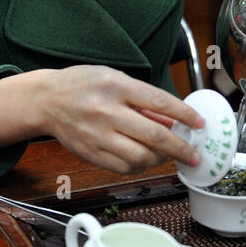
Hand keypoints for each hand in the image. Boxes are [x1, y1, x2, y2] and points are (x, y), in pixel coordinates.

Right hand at [35, 66, 204, 173]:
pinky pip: (123, 167)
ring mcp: (98, 135)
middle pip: (154, 135)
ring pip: (140, 157)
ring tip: (165, 155)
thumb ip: (142, 99)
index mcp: (116, 87)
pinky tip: (143, 159)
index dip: (184, 115)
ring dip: (159, 159)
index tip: (199, 124)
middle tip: (194, 156)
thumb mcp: (114, 79)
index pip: (159, 102)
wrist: (46, 100)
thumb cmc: (82, 84)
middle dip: (180, 148)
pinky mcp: (91, 153)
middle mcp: (107, 112)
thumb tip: (171, 119)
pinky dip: (139, 166)